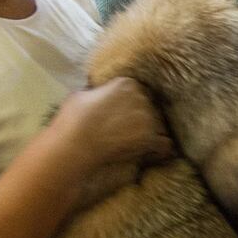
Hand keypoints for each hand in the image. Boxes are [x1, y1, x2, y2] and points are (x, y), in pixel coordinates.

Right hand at [53, 77, 174, 169]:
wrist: (74, 145)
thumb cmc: (73, 120)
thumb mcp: (82, 95)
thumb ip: (98, 92)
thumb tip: (98, 93)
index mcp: (126, 83)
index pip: (139, 92)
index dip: (132, 105)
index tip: (125, 114)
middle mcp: (141, 97)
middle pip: (150, 107)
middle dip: (142, 118)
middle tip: (129, 131)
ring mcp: (148, 118)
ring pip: (158, 125)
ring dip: (151, 133)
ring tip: (137, 143)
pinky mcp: (150, 138)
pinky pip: (165, 144)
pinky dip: (161, 150)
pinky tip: (156, 154)